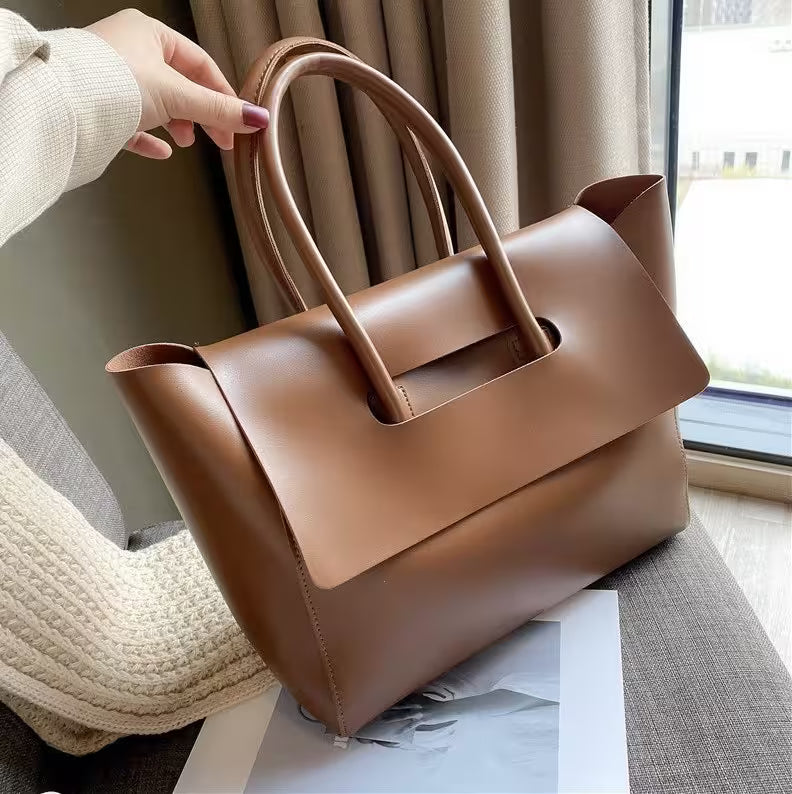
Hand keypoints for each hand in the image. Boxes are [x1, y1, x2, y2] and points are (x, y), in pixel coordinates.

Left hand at [86, 9, 268, 158]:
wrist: (63, 106)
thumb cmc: (115, 83)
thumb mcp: (179, 96)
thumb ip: (219, 110)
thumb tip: (257, 119)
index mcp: (149, 33)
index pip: (199, 64)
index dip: (222, 95)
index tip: (236, 122)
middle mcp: (128, 50)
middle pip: (180, 85)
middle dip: (201, 114)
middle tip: (220, 140)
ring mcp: (111, 78)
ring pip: (156, 103)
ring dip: (177, 125)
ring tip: (186, 143)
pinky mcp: (97, 106)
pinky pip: (131, 122)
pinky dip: (149, 137)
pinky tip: (162, 152)